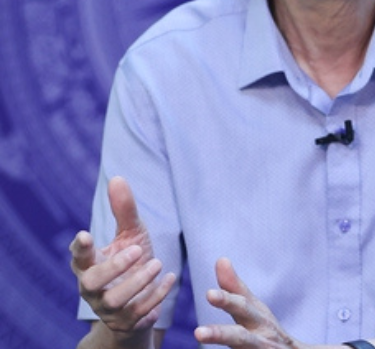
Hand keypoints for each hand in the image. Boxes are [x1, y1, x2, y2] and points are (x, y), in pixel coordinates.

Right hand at [69, 176, 176, 339]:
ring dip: (137, 282)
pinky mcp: (127, 321)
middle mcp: (93, 289)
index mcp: (90, 265)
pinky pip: (139, 313)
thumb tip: (117, 177)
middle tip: (137, 250)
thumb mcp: (131, 234)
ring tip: (157, 263)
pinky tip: (170, 279)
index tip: (85, 234)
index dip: (80, 247)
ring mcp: (109, 308)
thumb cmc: (131, 260)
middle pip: (91, 283)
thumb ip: (124, 211)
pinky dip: (156, 296)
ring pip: (115, 301)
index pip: (78, 258)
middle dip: (113, 267)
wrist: (141, 299)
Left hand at [194, 257, 310, 347]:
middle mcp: (260, 339)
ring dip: (221, 341)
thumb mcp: (254, 308)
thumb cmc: (266, 330)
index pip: (241, 308)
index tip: (210, 294)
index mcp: (257, 320)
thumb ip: (235, 288)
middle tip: (199, 333)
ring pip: (241, 348)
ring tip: (200, 336)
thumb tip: (221, 260)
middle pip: (240, 338)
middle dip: (220, 334)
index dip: (227, 301)